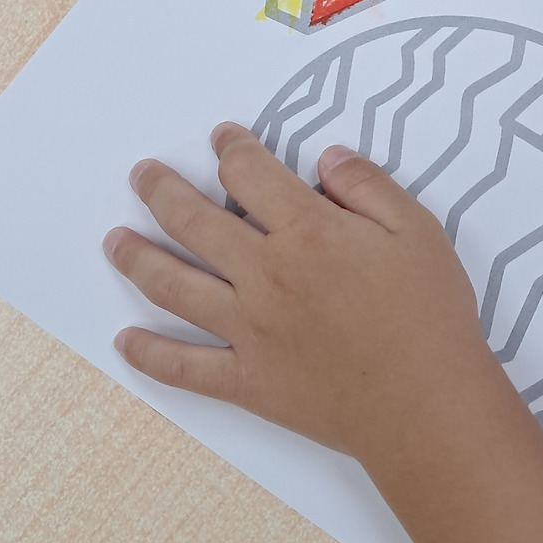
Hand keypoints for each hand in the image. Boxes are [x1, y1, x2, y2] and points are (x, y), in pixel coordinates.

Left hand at [104, 124, 495, 463]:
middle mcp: (264, 274)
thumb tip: (327, 159)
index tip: (223, 139)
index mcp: (306, 232)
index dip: (232, 149)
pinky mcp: (247, 380)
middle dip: (162, 191)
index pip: (251, 175)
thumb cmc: (428, 315)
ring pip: (174, 286)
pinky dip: (150, 355)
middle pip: (194, 222)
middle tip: (143, 174)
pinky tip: (126, 341)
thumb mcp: (417, 230)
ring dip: (137, 259)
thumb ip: (368, 186)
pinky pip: (185, 367)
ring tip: (114, 242)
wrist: (423, 404)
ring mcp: (248, 329)